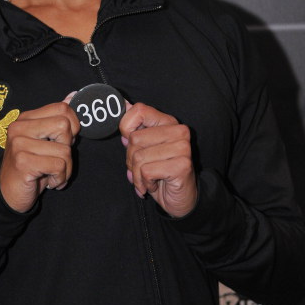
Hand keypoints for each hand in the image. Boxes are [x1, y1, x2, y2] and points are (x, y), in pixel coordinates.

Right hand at [0, 99, 80, 212]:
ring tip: (51, 174)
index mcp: (25, 119)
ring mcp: (19, 144)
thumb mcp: (44, 141)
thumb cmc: (30, 167)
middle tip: (56, 160)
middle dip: (68, 148)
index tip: (61, 143)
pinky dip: (60, 178)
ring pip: (65, 150)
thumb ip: (57, 118)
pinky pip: (59, 166)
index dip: (72, 127)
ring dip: (65, 169)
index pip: (62, 108)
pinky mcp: (23, 162)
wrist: (8, 195)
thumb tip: (73, 95)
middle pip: (65, 125)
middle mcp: (19, 127)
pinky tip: (48, 182)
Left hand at [119, 102, 196, 217]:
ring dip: (137, 176)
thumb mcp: (144, 150)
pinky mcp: (182, 165)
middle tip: (141, 170)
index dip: (126, 128)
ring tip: (147, 180)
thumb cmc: (160, 174)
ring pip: (138, 157)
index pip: (139, 110)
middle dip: (131, 160)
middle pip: (134, 139)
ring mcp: (182, 147)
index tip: (130, 143)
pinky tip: (154, 186)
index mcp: (168, 122)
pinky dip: (145, 183)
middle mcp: (178, 131)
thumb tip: (122, 104)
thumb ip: (134, 130)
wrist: (180, 200)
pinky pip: (146, 171)